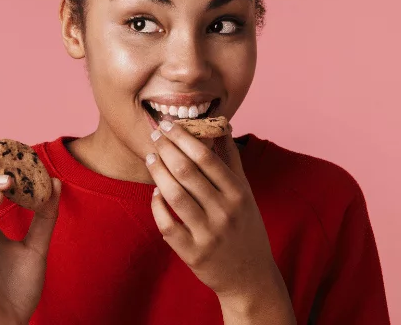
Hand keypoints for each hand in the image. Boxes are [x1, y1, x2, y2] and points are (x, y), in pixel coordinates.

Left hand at [147, 121, 293, 318]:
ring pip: (174, 195)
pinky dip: (157, 205)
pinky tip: (155, 192)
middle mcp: (224, 212)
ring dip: (158, 172)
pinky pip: (167, 224)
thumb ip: (231, 160)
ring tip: (151, 158)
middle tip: (154, 135)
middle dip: (166, 149)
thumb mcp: (245, 193)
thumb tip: (221, 126)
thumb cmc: (245, 227)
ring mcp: (208, 234)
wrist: (250, 276)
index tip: (168, 124)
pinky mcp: (193, 253)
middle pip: (187, 172)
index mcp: (238, 193)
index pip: (206, 157)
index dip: (184, 138)